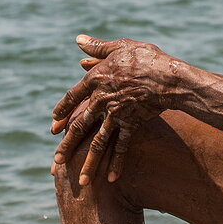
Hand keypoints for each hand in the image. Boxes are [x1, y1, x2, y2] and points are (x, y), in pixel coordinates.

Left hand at [50, 35, 176, 185]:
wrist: (168, 77)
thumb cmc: (145, 58)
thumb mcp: (119, 47)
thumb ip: (97, 47)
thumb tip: (78, 40)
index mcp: (95, 80)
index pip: (72, 97)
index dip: (63, 110)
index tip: (54, 123)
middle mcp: (100, 101)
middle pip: (79, 127)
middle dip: (67, 146)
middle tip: (56, 164)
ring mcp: (115, 115)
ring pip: (97, 143)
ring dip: (87, 163)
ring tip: (80, 183)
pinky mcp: (132, 125)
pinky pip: (122, 147)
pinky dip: (117, 162)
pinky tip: (111, 179)